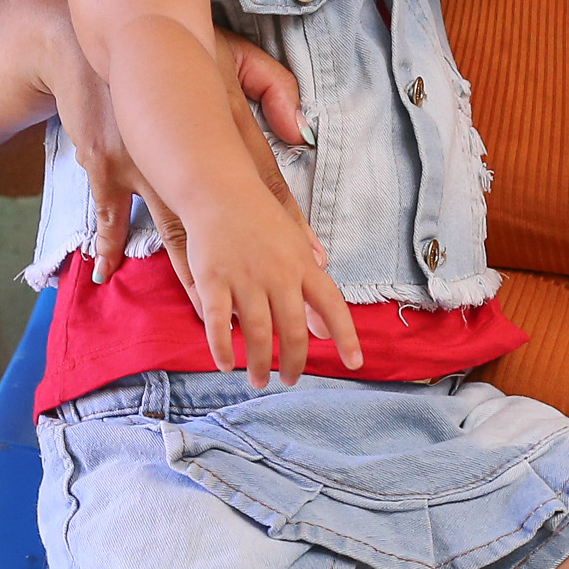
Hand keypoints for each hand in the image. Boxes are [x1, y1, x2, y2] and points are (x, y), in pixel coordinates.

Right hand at [30, 0, 315, 287]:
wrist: (114, 29)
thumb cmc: (180, 43)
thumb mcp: (236, 54)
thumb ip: (273, 88)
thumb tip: (300, 131)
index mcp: (224, 131)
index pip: (264, 186)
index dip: (288, 226)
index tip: (312, 260)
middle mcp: (188, 155)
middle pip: (222, 221)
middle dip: (249, 267)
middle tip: (270, 310)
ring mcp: (145, 164)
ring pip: (171, 230)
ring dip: (189, 274)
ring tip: (205, 314)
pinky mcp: (108, 165)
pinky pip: (110, 214)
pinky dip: (108, 245)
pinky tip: (104, 273)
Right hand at [176, 185, 360, 386]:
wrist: (218, 188)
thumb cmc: (259, 217)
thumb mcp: (294, 243)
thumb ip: (311, 281)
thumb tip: (326, 323)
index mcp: (302, 265)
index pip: (333, 305)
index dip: (346, 336)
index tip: (355, 363)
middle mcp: (278, 274)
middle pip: (293, 329)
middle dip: (293, 362)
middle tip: (291, 380)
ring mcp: (245, 277)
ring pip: (258, 333)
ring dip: (259, 363)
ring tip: (258, 380)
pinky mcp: (213, 278)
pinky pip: (219, 323)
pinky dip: (222, 348)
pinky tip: (226, 365)